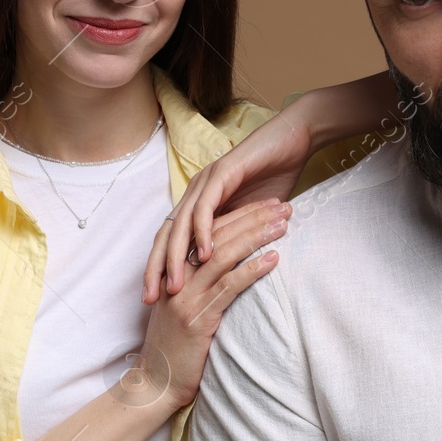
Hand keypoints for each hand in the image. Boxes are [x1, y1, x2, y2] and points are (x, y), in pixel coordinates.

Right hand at [138, 197, 290, 410]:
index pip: (208, 229)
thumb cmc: (176, 347)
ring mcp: (185, 295)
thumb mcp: (185, 307)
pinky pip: (228, 286)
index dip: (239, 213)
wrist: (156, 383)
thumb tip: (234, 264)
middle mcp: (177, 275)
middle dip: (253, 216)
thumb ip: (202, 283)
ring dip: (257, 235)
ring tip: (283, 225)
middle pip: (218, 234)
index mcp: (174, 268)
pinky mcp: (197, 317)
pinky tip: (274, 259)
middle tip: (283, 206)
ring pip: (224, 254)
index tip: (267, 203)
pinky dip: (252, 270)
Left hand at [143, 110, 312, 301]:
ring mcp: (205, 183)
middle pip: (165, 236)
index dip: (161, 269)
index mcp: (198, 203)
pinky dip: (204, 232)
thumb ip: (234, 237)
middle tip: (150, 300)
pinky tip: (205, 255)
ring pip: (181, 226)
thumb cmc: (274, 178)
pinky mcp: (221, 175)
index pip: (170, 241)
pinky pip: (206, 208)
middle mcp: (194, 193)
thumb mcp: (250, 217)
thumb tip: (228, 268)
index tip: (155, 299)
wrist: (291, 141)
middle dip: (156, 269)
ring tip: (174, 285)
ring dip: (176, 258)